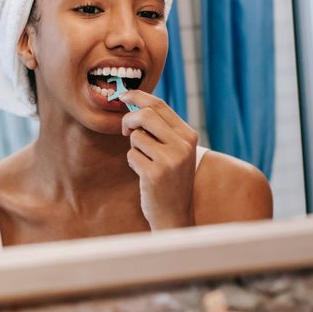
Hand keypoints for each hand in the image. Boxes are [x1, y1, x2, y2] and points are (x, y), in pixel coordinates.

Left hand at [120, 90, 197, 229]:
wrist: (175, 215)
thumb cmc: (170, 180)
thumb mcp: (175, 150)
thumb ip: (161, 128)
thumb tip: (134, 102)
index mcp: (189, 135)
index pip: (160, 105)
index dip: (138, 96)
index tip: (123, 96)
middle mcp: (183, 145)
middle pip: (146, 115)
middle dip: (129, 119)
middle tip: (124, 130)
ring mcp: (170, 159)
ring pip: (136, 136)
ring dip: (134, 148)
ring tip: (145, 162)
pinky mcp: (155, 173)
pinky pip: (131, 155)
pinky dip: (133, 162)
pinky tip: (144, 175)